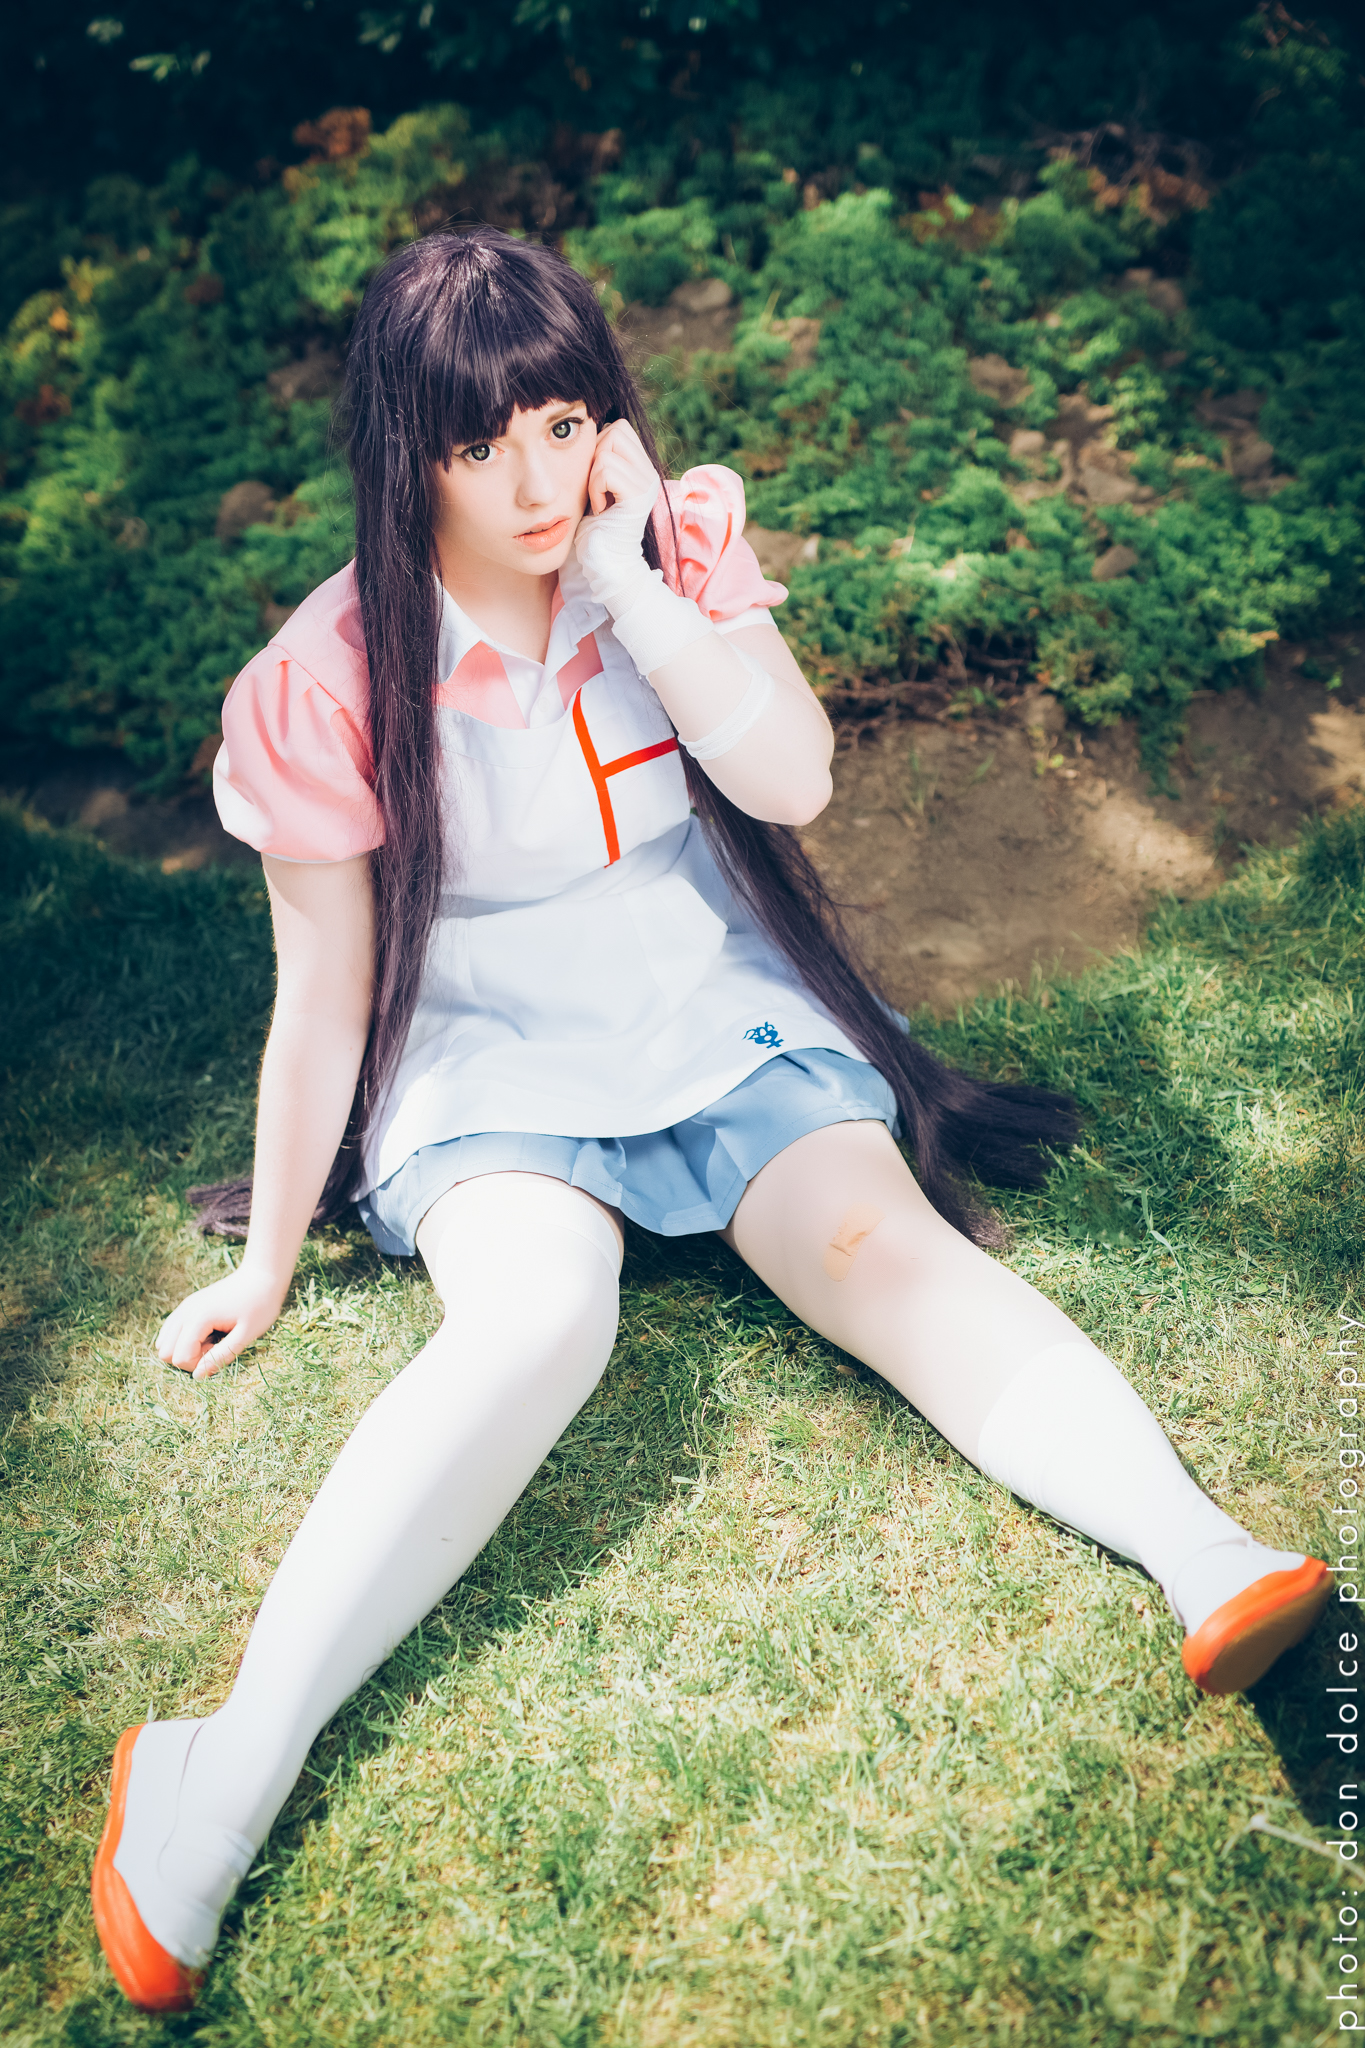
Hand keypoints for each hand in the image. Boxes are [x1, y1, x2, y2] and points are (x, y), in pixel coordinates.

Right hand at [155, 1264, 287, 1381]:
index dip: (199, 1363)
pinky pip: (171, 1332)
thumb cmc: (260, 1305)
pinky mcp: (187, 1306)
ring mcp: (183, 1307)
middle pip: (165, 1352)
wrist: (261, 1275)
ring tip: (212, 1339)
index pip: (179, 1357)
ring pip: (164, 1342)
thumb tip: (197, 1376)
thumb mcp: (247, 1334)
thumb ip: (221, 1356)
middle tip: (215, 1346)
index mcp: (198, 1318)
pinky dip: (184, 1340)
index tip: (220, 1349)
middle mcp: (185, 1311)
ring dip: (185, 1349)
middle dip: (189, 1359)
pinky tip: (208, 1333)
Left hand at [573, 419, 661, 613]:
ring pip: (608, 449)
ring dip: (592, 476)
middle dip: (595, 458)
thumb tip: (588, 428)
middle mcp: (650, 472)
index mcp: (642, 467)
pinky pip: (605, 470)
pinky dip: (594, 489)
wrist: (606, 564)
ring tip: (598, 501)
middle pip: (615, 431)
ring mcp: (647, 483)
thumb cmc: (594, 527)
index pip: (620, 428)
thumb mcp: (596, 484)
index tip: (596, 480)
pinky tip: (600, 509)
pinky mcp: (639, 496)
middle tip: (597, 490)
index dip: (599, 447)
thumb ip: (600, 458)